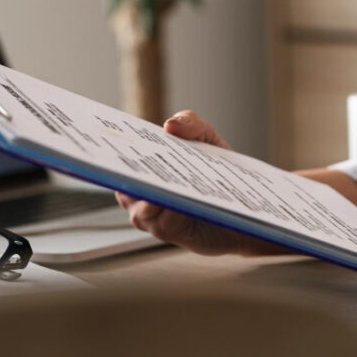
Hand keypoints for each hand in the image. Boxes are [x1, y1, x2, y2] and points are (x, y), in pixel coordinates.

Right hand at [115, 110, 284, 255]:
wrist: (248, 204)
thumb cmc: (220, 171)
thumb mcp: (207, 139)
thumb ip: (191, 124)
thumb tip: (170, 124)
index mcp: (150, 166)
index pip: (122, 158)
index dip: (112, 150)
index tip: (108, 138)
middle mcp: (145, 194)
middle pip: (124, 186)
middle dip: (124, 175)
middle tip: (129, 162)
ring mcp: (156, 216)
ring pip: (139, 208)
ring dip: (146, 197)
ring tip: (154, 184)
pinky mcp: (173, 232)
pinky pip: (161, 223)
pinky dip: (165, 212)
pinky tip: (173, 201)